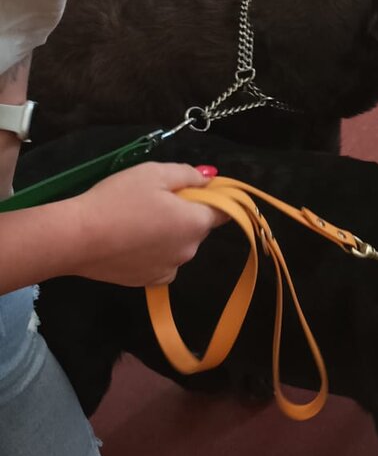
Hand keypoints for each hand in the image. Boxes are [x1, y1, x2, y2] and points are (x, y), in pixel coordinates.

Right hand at [64, 164, 225, 285]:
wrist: (77, 237)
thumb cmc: (118, 199)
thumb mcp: (154, 173)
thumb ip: (188, 174)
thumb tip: (211, 179)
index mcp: (196, 223)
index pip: (223, 211)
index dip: (213, 198)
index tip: (192, 189)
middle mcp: (190, 250)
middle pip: (196, 227)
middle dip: (183, 214)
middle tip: (152, 200)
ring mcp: (169, 269)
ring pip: (178, 245)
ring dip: (167, 234)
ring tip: (135, 221)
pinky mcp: (147, 282)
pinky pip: (161, 262)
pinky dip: (152, 252)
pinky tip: (130, 242)